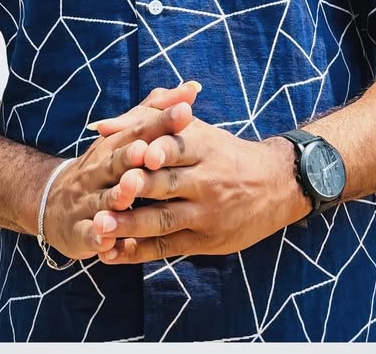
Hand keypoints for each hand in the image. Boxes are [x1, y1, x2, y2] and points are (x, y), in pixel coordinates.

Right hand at [41, 82, 201, 259]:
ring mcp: (87, 200)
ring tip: (129, 193)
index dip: (161, 122)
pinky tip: (107, 243)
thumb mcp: (127, 136)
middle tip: (148, 152)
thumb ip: (158, 113)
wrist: (52, 201)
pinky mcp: (79, 231)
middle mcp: (99, 169)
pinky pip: (88, 235)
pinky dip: (97, 238)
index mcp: (114, 145)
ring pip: (103, 198)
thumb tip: (193, 87)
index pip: (140, 129)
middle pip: (117, 161)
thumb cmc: (104, 166)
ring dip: (116, 197)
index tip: (184, 111)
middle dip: (131, 156)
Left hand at [91, 117, 310, 263]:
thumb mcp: (196, 129)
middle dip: (137, 188)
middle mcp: (205, 180)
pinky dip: (139, 251)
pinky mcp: (204, 241)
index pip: (179, 146)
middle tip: (110, 192)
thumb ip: (150, 122)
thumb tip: (102, 126)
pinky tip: (113, 253)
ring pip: (163, 219)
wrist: (275, 185)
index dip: (158, 150)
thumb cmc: (224, 152)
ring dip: (130, 224)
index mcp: (204, 147)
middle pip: (167, 184)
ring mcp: (205, 213)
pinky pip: (167, 247)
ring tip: (101, 226)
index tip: (138, 153)